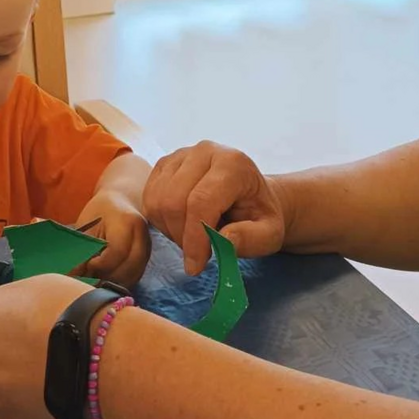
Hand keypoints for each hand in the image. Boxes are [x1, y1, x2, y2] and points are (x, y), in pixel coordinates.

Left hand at [78, 195, 150, 285]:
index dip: (99, 265)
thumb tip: (74, 275)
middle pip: (127, 269)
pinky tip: (106, 277)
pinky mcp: (146, 259)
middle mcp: (142, 237)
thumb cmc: (100, 212)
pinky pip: (134, 277)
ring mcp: (147, 249)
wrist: (121, 202)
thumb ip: (83, 250)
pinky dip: (119, 281)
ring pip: (132, 277)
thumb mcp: (88, 226)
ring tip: (96, 276)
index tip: (87, 264)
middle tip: (89, 275)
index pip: (116, 253)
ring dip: (113, 282)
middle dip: (106, 277)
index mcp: (128, 223)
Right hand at [143, 141, 287, 273]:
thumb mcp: (270, 234)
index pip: (201, 202)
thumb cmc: (259, 215)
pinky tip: (181, 225)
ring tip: (193, 237)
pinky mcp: (165, 164)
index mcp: (232, 164)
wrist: (250, 196)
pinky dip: (160, 220)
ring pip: (157, 200)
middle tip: (198, 252)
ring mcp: (181, 154)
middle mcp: (204, 151)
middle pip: (173, 201)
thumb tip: (224, 241)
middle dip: (181, 237)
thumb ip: (251, 239)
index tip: (196, 267)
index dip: (194, 238)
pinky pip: (149, 198)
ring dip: (170, 230)